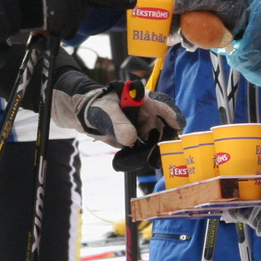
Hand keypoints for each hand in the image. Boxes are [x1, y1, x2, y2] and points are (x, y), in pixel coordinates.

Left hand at [51, 70, 185, 147]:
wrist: (83, 115)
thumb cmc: (96, 104)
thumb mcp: (106, 111)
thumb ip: (117, 123)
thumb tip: (131, 139)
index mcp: (142, 99)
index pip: (161, 105)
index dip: (171, 114)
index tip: (178, 125)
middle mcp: (146, 114)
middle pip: (162, 126)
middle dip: (165, 139)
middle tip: (165, 151)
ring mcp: (142, 127)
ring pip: (155, 140)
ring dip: (154, 150)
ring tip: (152, 160)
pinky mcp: (136, 139)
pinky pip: (144, 149)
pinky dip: (144, 155)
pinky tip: (140, 161)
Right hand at [161, 0, 253, 42]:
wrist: (258, 12)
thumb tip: (172, 2)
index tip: (160, 8)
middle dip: (169, 15)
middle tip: (169, 30)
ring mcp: (195, 2)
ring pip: (178, 15)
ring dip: (179, 29)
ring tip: (184, 40)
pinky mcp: (199, 17)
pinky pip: (187, 27)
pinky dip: (188, 36)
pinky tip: (191, 43)